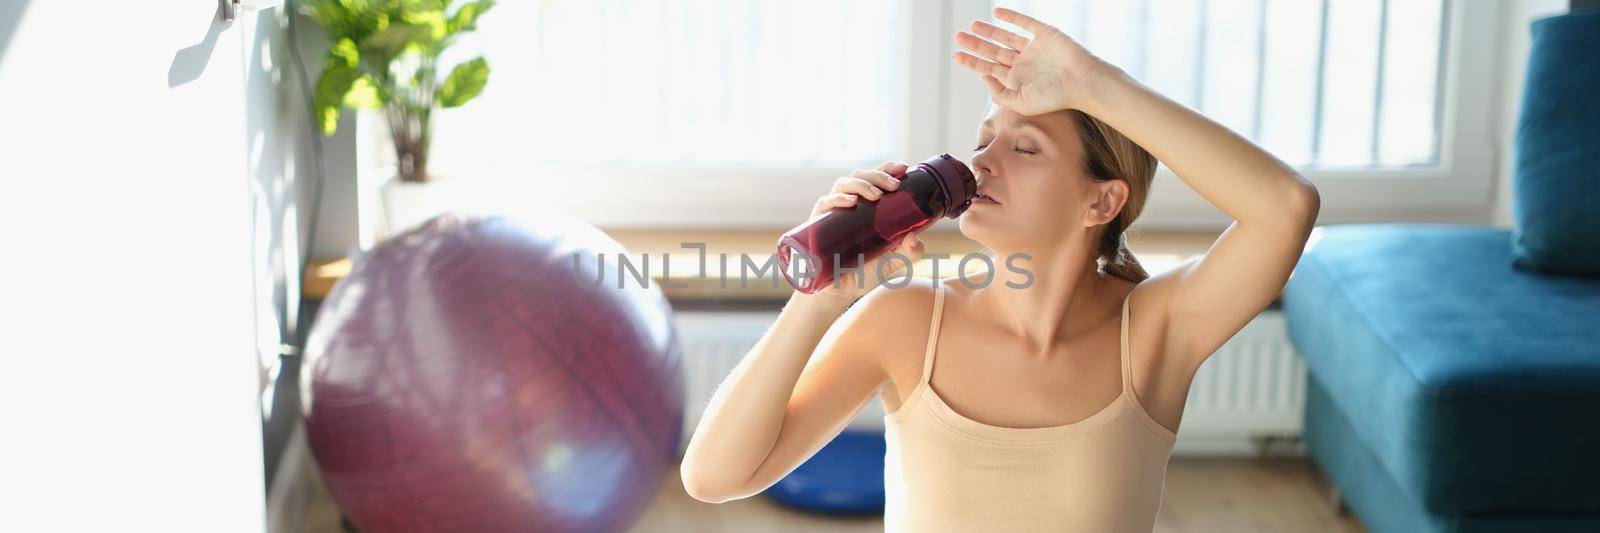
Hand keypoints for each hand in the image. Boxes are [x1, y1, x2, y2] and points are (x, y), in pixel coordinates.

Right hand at [803, 161, 928, 303]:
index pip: (876, 178)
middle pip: (861, 175)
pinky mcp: (818, 222)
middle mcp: (850, 204)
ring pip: (843, 183)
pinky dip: (838, 198)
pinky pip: (825, 202)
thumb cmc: (866, 273)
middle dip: (878, 176)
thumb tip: (916, 237)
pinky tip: (851, 203)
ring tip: (876, 196)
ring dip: (861, 184)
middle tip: (894, 186)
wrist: (840, 292)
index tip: (903, 168)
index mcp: (868, 206)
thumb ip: (910, 252)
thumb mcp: (895, 262)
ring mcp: (834, 211)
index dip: (888, 168)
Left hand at [952, 7, 1107, 114]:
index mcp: (1017, 80)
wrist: (1081, 82)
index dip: (972, 62)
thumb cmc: (1054, 97)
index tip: (957, 55)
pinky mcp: (1045, 34)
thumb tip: (983, 76)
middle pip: (994, 52)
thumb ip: (999, 93)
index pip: (989, 69)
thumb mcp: (1020, 103)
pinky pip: (1025, 23)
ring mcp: (1034, 48)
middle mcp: (1024, 63)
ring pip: (1006, 37)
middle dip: (976, 45)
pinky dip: (1011, 17)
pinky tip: (997, 13)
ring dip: (989, 31)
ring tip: (972, 26)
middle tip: (958, 36)